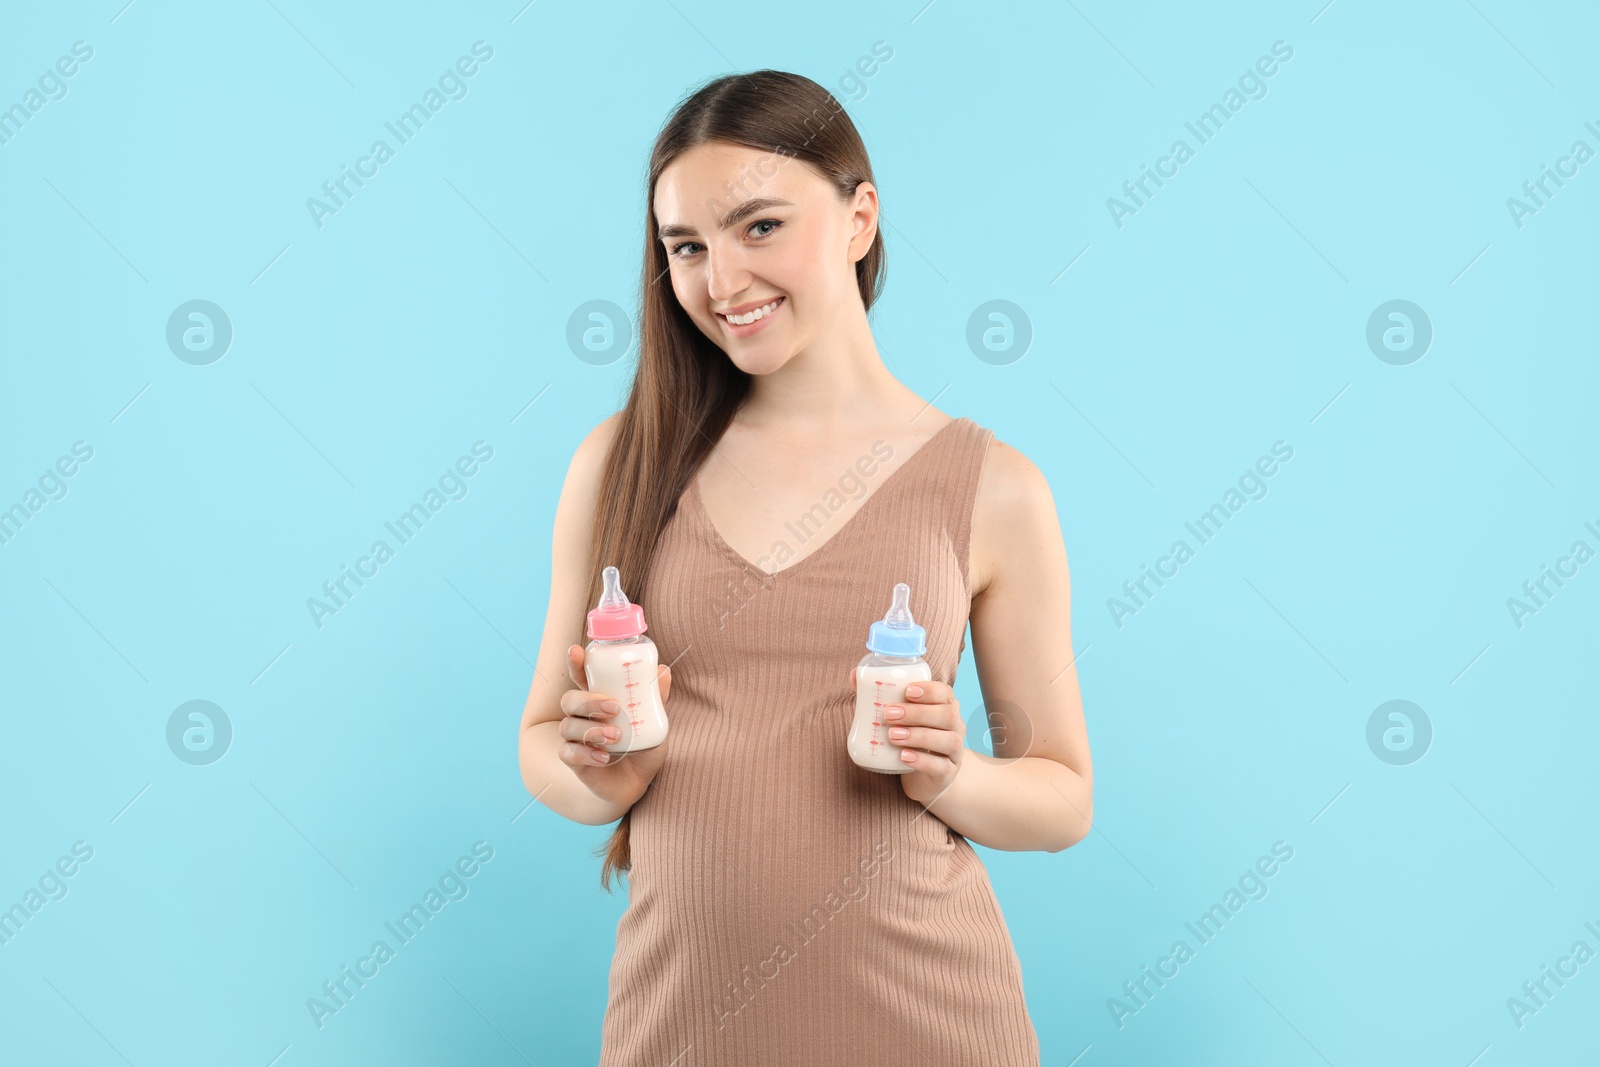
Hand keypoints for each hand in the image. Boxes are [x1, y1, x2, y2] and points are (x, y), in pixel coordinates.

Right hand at [558, 644, 671, 808]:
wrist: (638, 781)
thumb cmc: (642, 744)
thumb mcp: (654, 721)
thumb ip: (656, 698)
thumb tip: (663, 670)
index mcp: (598, 699)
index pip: (580, 677)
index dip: (575, 663)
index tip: (575, 651)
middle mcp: (582, 716)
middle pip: (569, 700)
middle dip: (589, 702)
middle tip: (614, 708)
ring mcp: (575, 738)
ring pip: (568, 726)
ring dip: (592, 729)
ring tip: (616, 736)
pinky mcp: (574, 760)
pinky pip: (568, 752)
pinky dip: (586, 754)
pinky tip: (604, 757)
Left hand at [850, 669, 964, 806]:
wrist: (924, 776)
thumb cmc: (911, 738)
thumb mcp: (900, 718)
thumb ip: (880, 697)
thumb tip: (854, 675)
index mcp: (945, 707)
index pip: (945, 693)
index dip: (929, 690)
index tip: (907, 691)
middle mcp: (956, 727)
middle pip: (947, 715)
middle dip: (918, 713)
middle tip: (889, 714)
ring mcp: (954, 752)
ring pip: (949, 741)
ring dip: (920, 736)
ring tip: (893, 735)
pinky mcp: (948, 773)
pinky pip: (942, 767)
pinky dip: (923, 761)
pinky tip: (904, 756)